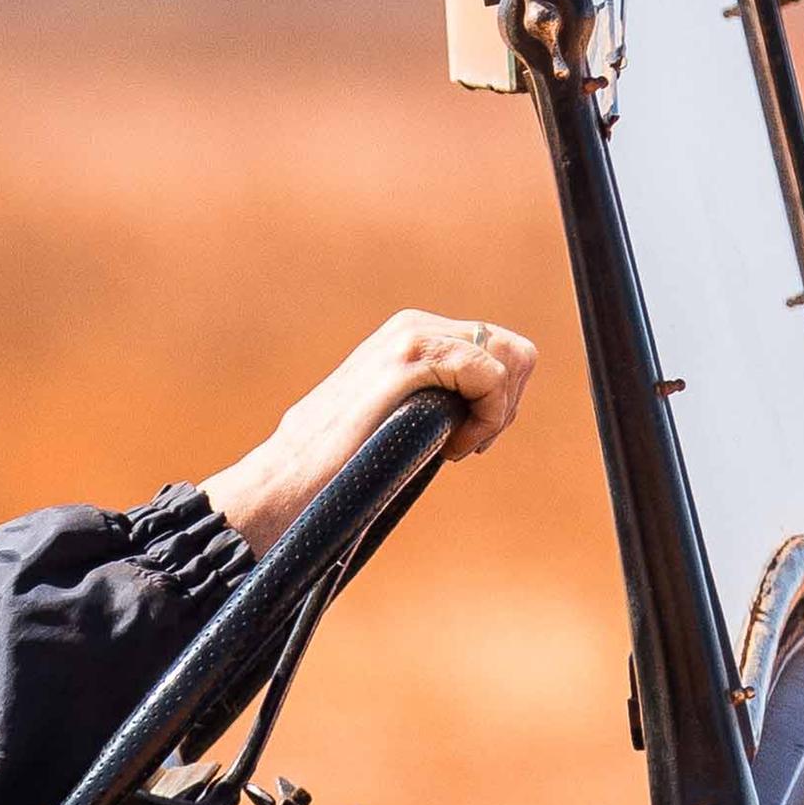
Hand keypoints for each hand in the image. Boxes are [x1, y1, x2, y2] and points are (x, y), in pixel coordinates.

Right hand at [200, 311, 537, 553]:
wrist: (290, 479)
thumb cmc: (340, 465)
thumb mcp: (397, 417)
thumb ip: (435, 397)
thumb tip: (480, 406)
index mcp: (410, 334)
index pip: (499, 350)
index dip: (499, 400)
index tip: (465, 439)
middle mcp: (413, 325)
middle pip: (513, 350)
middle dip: (504, 405)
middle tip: (464, 444)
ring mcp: (412, 335)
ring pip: (510, 358)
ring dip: (496, 412)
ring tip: (454, 446)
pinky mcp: (412, 357)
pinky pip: (491, 376)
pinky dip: (487, 418)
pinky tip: (450, 447)